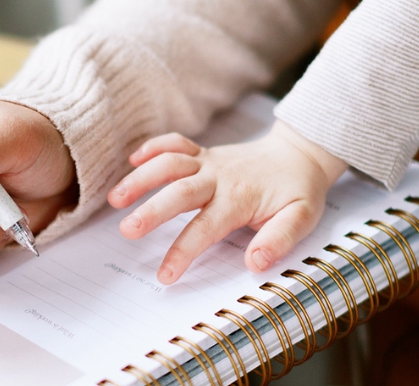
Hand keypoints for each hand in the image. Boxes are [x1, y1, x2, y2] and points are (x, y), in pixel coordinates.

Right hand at [107, 120, 346, 284]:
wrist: (298, 154)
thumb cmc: (298, 191)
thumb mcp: (302, 218)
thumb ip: (279, 239)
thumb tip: (255, 263)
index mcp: (239, 198)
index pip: (205, 227)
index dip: (183, 251)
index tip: (165, 274)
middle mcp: (218, 177)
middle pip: (179, 191)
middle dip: (151, 210)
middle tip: (127, 230)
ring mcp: (208, 162)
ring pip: (169, 164)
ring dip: (141, 178)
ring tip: (115, 199)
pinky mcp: (203, 153)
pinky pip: (175, 143)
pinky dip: (153, 147)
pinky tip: (133, 160)